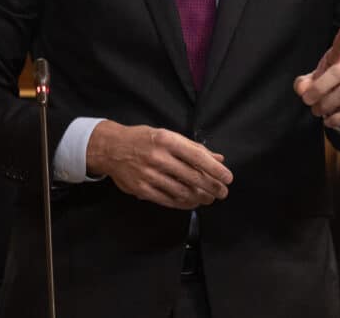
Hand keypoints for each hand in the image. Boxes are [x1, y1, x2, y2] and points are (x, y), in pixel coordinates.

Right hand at [85, 120, 232, 209]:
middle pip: (192, 176)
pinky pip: (167, 200)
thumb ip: (194, 148)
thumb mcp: (169, 136)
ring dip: (199, 197)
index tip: (228, 178)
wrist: (111, 148)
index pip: (198, 157)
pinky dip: (183, 203)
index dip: (216, 170)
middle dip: (212, 187)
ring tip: (209, 199)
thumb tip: (218, 158)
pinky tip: (192, 203)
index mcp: (168, 141)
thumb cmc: (144, 140)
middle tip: (222, 192)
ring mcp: (149, 175)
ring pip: (181, 191)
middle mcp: (158, 157)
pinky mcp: (141, 189)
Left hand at [294, 25, 339, 128]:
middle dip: (318, 88)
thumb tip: (302, 89)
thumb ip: (304, 84)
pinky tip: (329, 120)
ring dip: (326, 105)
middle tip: (306, 100)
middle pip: (337, 72)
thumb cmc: (329, 86)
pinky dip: (337, 118)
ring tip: (317, 111)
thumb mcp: (313, 82)